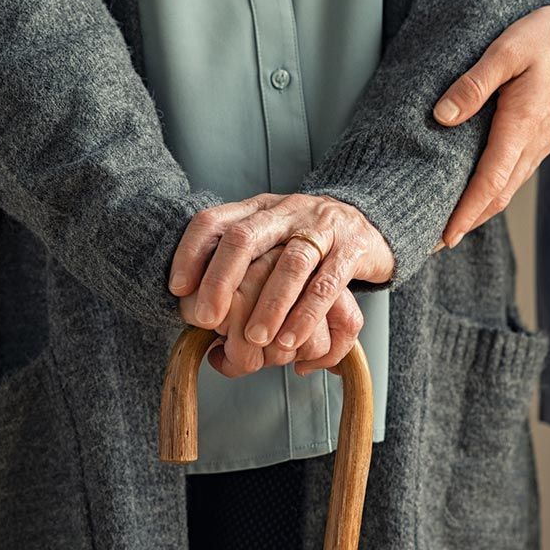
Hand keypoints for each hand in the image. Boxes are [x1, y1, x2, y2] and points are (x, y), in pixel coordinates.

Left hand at [169, 193, 391, 357]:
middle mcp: (286, 212)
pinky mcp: (352, 249)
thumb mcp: (270, 239)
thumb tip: (196, 314)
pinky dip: (307, 314)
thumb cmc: (308, 241)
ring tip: (255, 340)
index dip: (191, 252)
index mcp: (258, 209)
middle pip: (245, 238)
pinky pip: (328, 283)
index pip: (214, 220)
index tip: (178, 289)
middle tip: (206, 319)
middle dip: (221, 280)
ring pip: (290, 263)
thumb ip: (238, 266)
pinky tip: (291, 340)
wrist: (372, 221)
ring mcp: (321, 228)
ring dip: (269, 305)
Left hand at [433, 0, 549, 244]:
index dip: (465, 214)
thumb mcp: (507, 51)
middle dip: (466, 223)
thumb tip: (442, 116)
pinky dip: (494, 192)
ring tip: (451, 224)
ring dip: (480, 211)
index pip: (489, 184)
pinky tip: (478, 192)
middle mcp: (532, 145)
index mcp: (520, 128)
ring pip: (507, 189)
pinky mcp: (542, 138)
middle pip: (497, 197)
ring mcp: (540, 144)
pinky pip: (515, 175)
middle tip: (436, 242)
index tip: (444, 237)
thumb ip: (474, 85)